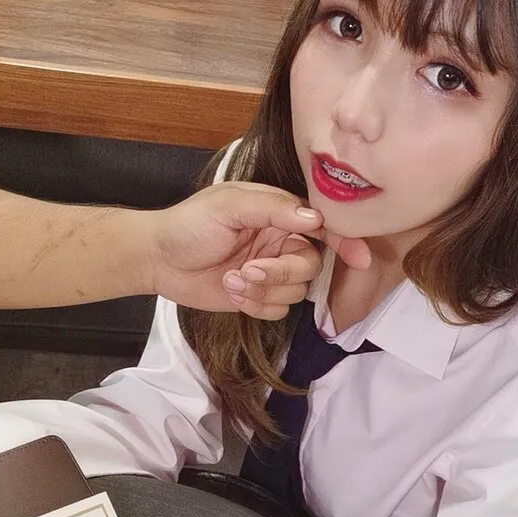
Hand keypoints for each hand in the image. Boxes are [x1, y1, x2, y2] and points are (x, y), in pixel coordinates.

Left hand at [149, 181, 370, 318]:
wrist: (158, 260)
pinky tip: (231, 293)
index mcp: (278, 214)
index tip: (360, 258)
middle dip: (281, 272)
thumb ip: (273, 208)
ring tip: (232, 280)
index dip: (345, 241)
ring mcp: (270, 272)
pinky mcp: (257, 297)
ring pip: (294, 291)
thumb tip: (313, 217)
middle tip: (249, 270)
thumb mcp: (228, 206)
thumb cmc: (189, 225)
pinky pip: (277, 310)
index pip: (322, 226)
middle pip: (310, 266)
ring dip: (263, 291)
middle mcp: (279, 242)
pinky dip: (256, 306)